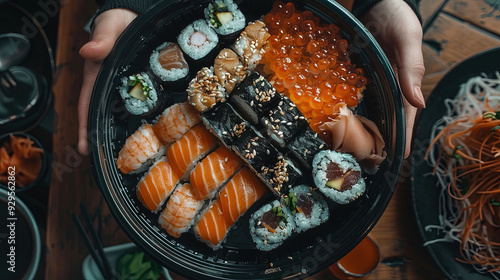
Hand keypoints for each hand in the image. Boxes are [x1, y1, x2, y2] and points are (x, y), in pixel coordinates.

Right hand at [78, 9, 136, 154]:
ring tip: (135, 155)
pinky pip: (143, 103)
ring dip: (127, 131)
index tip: (84, 150)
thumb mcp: (109, 27)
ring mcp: (127, 87)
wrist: (136, 16)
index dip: (85, 128)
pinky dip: (146, 116)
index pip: (88, 105)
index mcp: (97, 76)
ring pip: (125, 113)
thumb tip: (89, 52)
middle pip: (105, 115)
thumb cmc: (117, 21)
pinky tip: (155, 130)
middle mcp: (110, 85)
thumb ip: (102, 39)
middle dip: (105, 138)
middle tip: (113, 162)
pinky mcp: (142, 85)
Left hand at [361, 0, 425, 157]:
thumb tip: (417, 102)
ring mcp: (373, 81)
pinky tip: (339, 121)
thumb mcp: (407, 38)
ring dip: (363, 127)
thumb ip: (412, 68)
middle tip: (369, 159)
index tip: (398, 157)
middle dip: (380, 137)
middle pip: (386, 116)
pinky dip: (348, 108)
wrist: (375, 2)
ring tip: (353, 148)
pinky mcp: (357, 74)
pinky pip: (352, 94)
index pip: (406, 114)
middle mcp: (389, 84)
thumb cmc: (396, 17)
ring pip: (369, 109)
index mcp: (405, 81)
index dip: (402, 136)